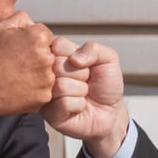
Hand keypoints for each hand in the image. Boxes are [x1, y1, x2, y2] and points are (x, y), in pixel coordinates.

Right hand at [0, 12, 55, 115]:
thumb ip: (21, 19)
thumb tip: (32, 22)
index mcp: (38, 38)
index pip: (46, 36)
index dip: (33, 42)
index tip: (21, 49)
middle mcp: (47, 57)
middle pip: (49, 54)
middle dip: (37, 57)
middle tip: (17, 64)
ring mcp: (47, 79)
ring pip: (48, 73)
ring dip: (38, 74)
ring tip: (16, 76)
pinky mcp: (45, 96)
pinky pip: (45, 90)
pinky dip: (35, 90)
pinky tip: (19, 87)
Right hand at [41, 37, 130, 157]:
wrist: (111, 112)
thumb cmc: (106, 84)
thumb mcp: (108, 59)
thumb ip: (93, 49)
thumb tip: (74, 59)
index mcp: (57, 55)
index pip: (58, 45)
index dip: (76, 56)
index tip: (83, 65)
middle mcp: (47, 73)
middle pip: (57, 65)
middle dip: (81, 74)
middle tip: (86, 81)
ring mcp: (45, 93)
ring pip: (61, 85)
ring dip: (81, 90)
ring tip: (83, 94)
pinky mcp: (48, 113)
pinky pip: (64, 103)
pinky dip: (79, 105)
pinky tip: (79, 106)